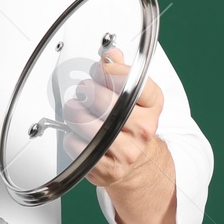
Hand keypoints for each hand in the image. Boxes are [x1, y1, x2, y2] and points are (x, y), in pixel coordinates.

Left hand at [60, 46, 164, 188]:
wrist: (140, 166)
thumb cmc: (133, 127)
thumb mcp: (136, 98)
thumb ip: (122, 73)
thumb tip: (111, 55)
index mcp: (152, 106)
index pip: (132, 79)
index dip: (110, 71)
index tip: (101, 70)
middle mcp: (142, 129)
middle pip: (102, 99)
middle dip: (86, 90)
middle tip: (85, 92)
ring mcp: (126, 151)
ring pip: (85, 122)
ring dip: (75, 113)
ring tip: (79, 112)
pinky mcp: (107, 168)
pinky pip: (76, 144)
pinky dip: (72, 137)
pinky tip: (80, 135)